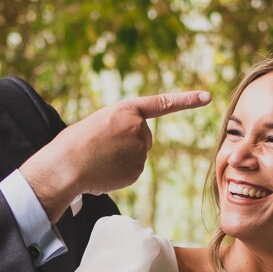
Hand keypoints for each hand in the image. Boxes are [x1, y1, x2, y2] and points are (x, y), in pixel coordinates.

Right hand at [19, 90, 212, 220]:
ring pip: (137, 157)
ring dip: (121, 161)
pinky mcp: (137, 170)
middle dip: (128, 145)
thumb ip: (121, 127)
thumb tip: (132, 147)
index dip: (186, 100)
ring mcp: (140, 150)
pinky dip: (119, 174)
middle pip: (144, 139)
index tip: (207, 97)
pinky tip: (103, 171)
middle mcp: (138, 128)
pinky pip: (132, 173)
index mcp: (127, 110)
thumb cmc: (75, 143)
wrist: (65, 166)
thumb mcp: (99, 123)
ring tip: (99, 160)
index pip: (162, 103)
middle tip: (102, 148)